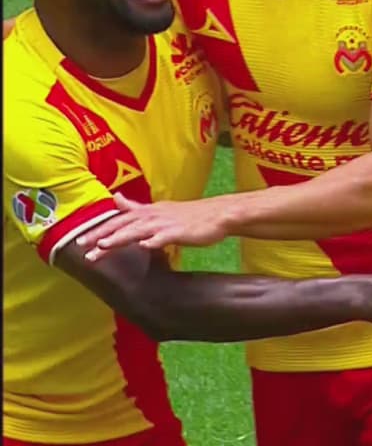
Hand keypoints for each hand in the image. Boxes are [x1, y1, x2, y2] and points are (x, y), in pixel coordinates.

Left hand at [77, 194, 231, 260]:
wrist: (218, 214)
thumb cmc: (189, 215)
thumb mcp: (158, 209)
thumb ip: (135, 207)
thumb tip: (115, 199)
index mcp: (147, 212)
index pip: (118, 220)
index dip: (99, 229)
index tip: (80, 241)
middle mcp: (153, 216)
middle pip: (123, 225)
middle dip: (101, 235)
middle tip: (82, 246)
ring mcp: (167, 224)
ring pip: (139, 230)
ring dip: (121, 237)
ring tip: (104, 246)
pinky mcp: (181, 232)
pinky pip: (166, 237)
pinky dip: (155, 241)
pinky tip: (145, 246)